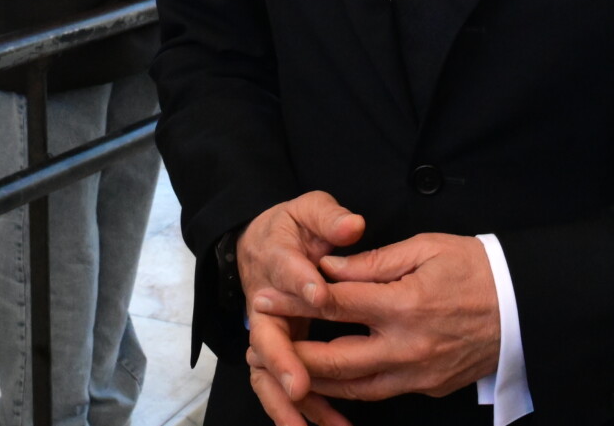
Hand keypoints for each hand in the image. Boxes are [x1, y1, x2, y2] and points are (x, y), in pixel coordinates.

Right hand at [236, 193, 366, 425]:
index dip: (300, 282)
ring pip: (267, 374)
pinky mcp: (280, 352)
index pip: (284, 270)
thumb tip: (351, 225)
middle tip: (299, 386)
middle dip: (282, 364)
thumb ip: (328, 217)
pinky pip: (285, 386)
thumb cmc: (291, 228)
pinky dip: (305, 410)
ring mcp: (269, 333)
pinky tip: (329, 425)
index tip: (319, 294)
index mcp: (274, 261)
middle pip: (264, 339)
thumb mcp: (308, 209)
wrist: (262, 243)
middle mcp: (264, 305)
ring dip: (287, 403)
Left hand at [276, 234, 500, 403]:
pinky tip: (331, 380)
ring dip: (315, 380)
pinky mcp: (429, 387)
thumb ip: (374, 261)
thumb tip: (330, 266)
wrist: (526, 307)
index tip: (265, 296)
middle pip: (335, 360)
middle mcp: (408, 346)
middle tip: (262, 342)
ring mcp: (419, 373)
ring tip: (285, 367)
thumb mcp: (426, 248)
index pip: (335, 304)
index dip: (295, 300)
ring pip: (354, 388)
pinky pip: (381, 393)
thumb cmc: (476, 268)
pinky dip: (352, 389)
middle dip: (293, 353)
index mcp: (405, 304)